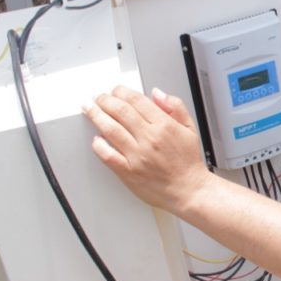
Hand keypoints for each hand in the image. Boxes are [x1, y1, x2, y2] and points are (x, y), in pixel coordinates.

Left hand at [83, 86, 211, 215]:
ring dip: (96, 115)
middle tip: (99, 98)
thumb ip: (175, 107)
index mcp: (165, 125)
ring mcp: (137, 155)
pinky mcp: (128, 171)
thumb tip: (157, 93)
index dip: (121, 91)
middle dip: (105, 100)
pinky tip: (97, 139)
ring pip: (111, 129)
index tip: (116, 90)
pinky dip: (98, 145)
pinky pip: (107, 155)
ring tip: (90, 109)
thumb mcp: (190, 128)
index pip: (136, 100)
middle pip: (120, 110)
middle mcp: (150, 138)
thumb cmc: (188, 162)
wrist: (189, 190)